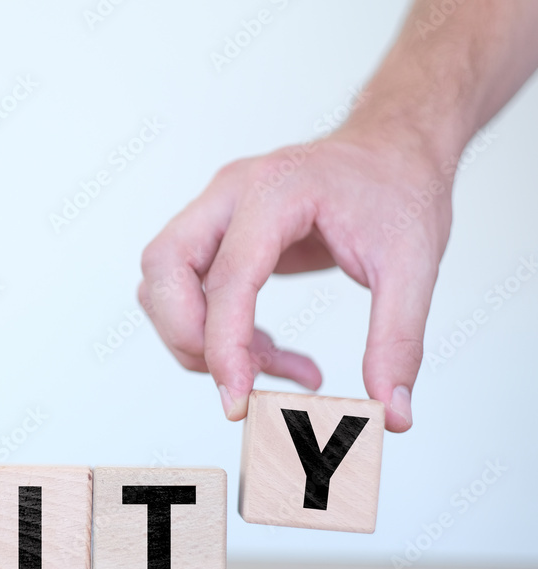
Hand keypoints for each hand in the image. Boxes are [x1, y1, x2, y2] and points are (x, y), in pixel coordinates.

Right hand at [138, 127, 451, 431]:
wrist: (392, 148)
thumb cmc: (398, 189)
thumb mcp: (413, 265)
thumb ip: (397, 341)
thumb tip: (391, 413)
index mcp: (275, 192)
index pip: (226, 277)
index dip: (224, 346)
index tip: (238, 400)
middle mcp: (230, 194)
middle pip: (163, 268)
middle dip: (188, 336)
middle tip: (238, 378)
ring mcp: (215, 209)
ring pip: (161, 280)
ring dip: (196, 336)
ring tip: (266, 363)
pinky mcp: (215, 230)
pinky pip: (185, 286)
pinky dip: (212, 329)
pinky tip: (265, 349)